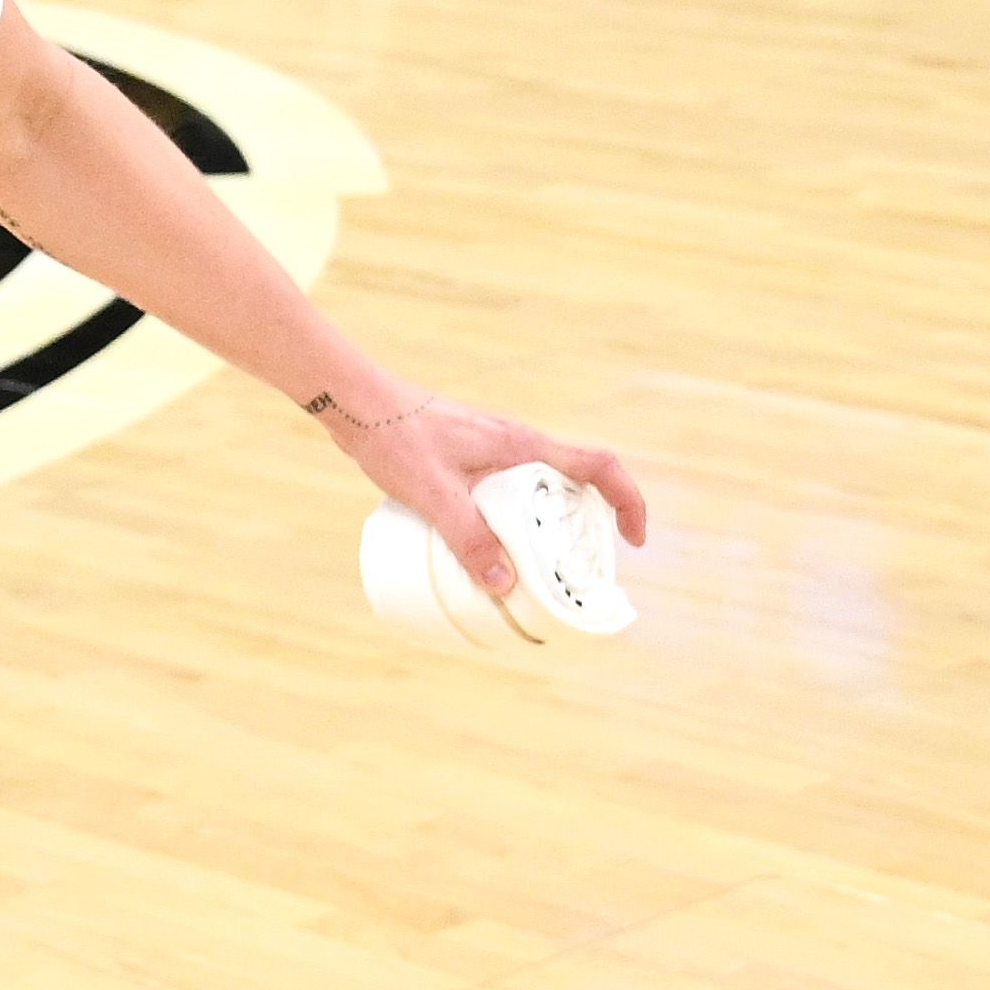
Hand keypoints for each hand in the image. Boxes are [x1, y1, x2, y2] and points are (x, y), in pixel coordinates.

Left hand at [312, 385, 652, 604]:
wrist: (356, 402)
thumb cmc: (395, 436)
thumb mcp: (433, 494)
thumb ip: (468, 538)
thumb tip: (504, 587)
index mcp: (523, 447)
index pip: (600, 466)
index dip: (628, 501)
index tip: (634, 540)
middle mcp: (516, 444)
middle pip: (574, 482)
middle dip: (585, 526)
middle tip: (574, 569)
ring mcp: (492, 449)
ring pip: (538, 489)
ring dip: (545, 525)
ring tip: (532, 569)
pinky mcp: (468, 456)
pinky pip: (507, 490)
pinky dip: (512, 518)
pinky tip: (484, 545)